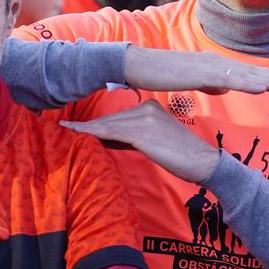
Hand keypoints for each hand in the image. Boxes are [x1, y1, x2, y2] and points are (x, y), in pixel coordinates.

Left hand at [62, 102, 218, 184]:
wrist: (202, 162)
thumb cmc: (181, 156)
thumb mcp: (154, 142)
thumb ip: (131, 137)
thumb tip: (106, 139)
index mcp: (151, 106)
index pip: (119, 116)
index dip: (98, 122)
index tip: (78, 124)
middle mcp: (147, 107)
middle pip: (111, 119)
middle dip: (89, 125)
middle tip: (65, 126)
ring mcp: (145, 118)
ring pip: (109, 124)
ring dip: (86, 129)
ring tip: (67, 129)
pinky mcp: (143, 132)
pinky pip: (112, 132)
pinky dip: (92, 132)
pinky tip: (78, 132)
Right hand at [124, 47, 268, 95]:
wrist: (137, 64)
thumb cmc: (161, 73)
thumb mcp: (191, 81)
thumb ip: (210, 83)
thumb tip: (225, 88)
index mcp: (215, 66)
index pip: (248, 73)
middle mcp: (216, 62)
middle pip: (253, 72)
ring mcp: (209, 66)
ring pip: (247, 75)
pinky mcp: (199, 73)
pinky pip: (228, 80)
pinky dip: (247, 83)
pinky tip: (262, 88)